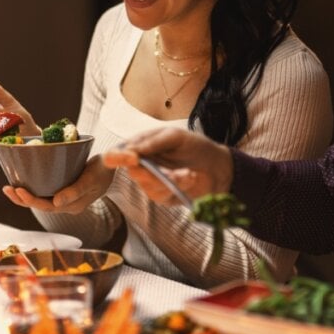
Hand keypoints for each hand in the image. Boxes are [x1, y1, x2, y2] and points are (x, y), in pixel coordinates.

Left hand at [2, 156, 113, 214]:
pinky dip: (33, 188)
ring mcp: (65, 198)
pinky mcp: (64, 189)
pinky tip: (23, 181)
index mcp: (73, 206)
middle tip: (7, 189)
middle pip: (40, 205)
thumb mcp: (91, 179)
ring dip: (24, 195)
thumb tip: (55, 203)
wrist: (114, 165)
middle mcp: (67, 205)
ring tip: (9, 188)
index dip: (31, 200)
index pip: (47, 207)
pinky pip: (45, 191)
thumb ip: (75, 191)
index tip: (18, 190)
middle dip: (22, 199)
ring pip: (41, 199)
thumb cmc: (104, 170)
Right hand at [101, 128, 233, 203]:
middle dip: (152, 172)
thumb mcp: (175, 137)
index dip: (117, 157)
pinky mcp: (161, 196)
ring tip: (189, 173)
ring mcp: (150, 183)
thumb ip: (153, 142)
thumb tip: (132, 150)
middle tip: (171, 171)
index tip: (133, 158)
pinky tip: (190, 178)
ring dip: (170, 179)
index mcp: (139, 147)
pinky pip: (162, 194)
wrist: (217, 166)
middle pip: (132, 172)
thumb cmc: (194, 146)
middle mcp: (140, 166)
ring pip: (148, 185)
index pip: (115, 154)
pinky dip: (178, 185)